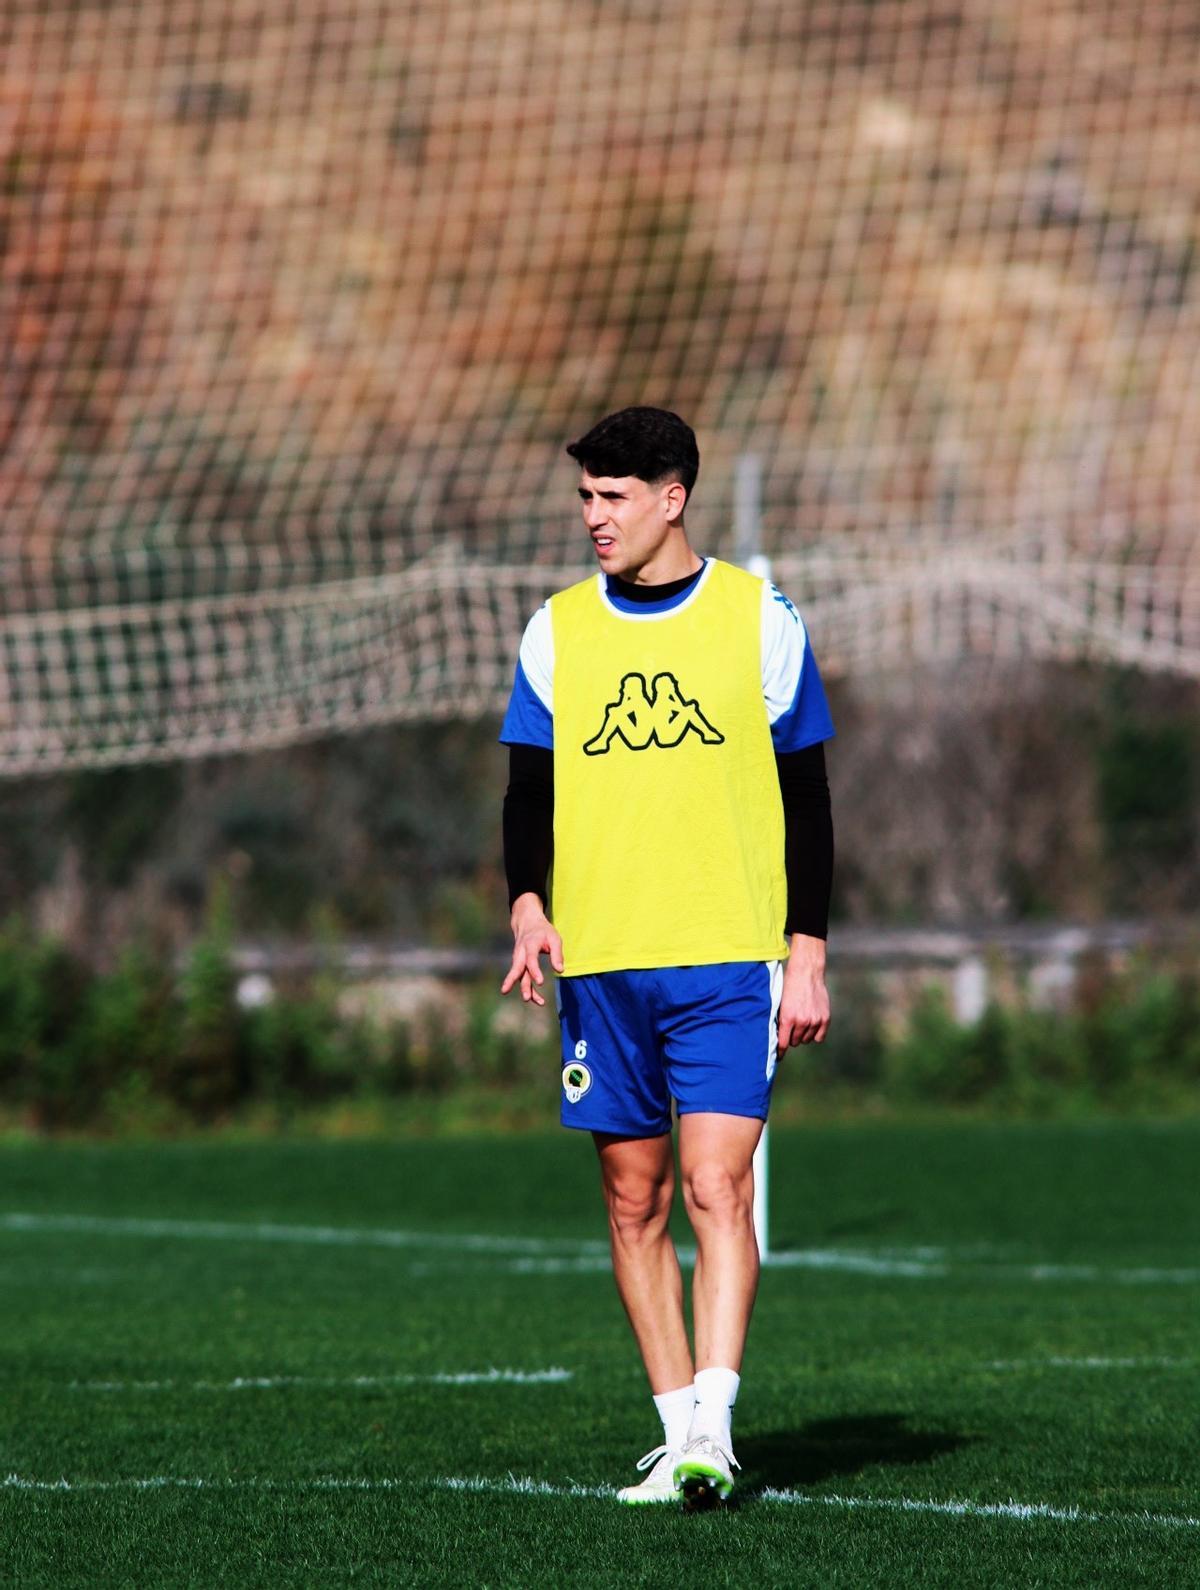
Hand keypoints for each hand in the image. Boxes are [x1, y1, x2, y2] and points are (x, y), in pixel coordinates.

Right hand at [500, 892, 563, 1005]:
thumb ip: (557, 954)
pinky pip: (522, 977)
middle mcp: (521, 953)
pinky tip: (533, 998)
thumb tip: (560, 971)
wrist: (526, 922)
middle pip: (518, 969)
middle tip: (525, 997)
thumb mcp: (554, 937)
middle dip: (520, 984)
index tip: (540, 982)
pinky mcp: (519, 964)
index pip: (531, 959)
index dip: (535, 971)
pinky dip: (526, 988)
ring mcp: (518, 959)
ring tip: (528, 1000)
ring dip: (524, 989)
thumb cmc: (543, 931)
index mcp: (530, 944)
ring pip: (519, 976)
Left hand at [777, 934, 830, 1052]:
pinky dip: (815, 1034)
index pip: (783, 1044)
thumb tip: (777, 1038)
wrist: (806, 972)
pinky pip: (820, 1037)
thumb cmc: (789, 986)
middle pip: (795, 1042)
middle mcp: (802, 1022)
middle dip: (791, 1037)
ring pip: (807, 1040)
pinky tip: (810, 1026)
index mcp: (788, 1018)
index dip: (779, 1052)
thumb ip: (779, 1021)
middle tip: (790, 1028)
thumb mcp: (779, 1003)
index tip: (777, 1056)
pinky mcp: (825, 1018)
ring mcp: (815, 1020)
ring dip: (802, 1035)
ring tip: (800, 1023)